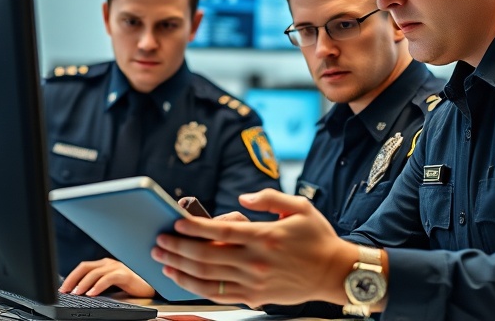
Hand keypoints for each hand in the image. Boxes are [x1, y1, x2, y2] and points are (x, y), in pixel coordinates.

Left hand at [60, 258, 155, 297]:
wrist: (150, 290)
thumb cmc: (129, 289)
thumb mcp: (109, 288)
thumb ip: (96, 286)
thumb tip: (78, 293)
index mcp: (104, 265)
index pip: (83, 267)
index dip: (71, 277)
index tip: (62, 289)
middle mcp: (109, 264)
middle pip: (85, 267)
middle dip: (72, 279)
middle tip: (65, 290)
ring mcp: (117, 267)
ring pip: (95, 273)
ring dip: (83, 283)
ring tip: (76, 293)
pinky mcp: (125, 274)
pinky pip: (108, 278)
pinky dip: (98, 286)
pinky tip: (92, 294)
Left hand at [151, 188, 358, 307]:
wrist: (335, 272)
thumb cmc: (318, 238)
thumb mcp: (299, 207)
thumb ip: (269, 198)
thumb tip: (243, 198)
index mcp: (264, 235)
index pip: (219, 231)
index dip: (193, 227)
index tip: (176, 223)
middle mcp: (256, 260)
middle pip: (206, 255)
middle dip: (177, 248)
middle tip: (159, 241)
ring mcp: (254, 281)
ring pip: (207, 277)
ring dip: (180, 268)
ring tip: (162, 260)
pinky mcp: (255, 297)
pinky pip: (218, 294)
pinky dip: (196, 287)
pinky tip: (182, 279)